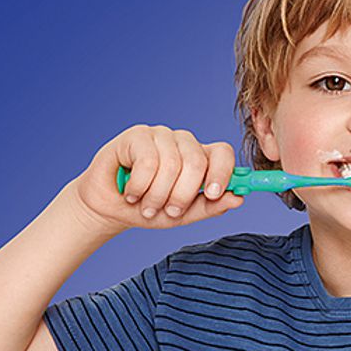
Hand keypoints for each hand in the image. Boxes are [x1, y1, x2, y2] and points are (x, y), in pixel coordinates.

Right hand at [71, 125, 246, 232]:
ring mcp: (162, 136)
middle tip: (169, 211)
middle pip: (197, 161)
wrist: (111, 208)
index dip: (222, 172)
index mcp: (201, 159)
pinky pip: (148, 161)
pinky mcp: (138, 134)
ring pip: (171, 164)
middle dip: (183, 194)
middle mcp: (184, 143)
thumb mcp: (183, 215)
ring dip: (157, 195)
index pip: (223, 153)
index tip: (213, 194)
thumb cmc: (149, 209)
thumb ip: (210, 207)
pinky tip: (131, 192)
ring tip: (146, 206)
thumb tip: (238, 199)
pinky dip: (140, 185)